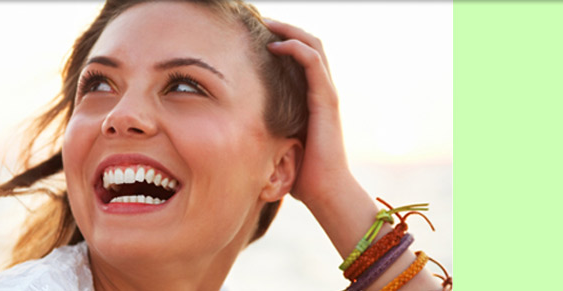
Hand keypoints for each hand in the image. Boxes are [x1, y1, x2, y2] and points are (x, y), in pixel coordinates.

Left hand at [265, 19, 356, 205]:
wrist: (325, 192)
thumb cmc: (302, 175)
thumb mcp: (279, 144)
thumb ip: (267, 130)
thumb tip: (237, 131)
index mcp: (313, 99)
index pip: (303, 58)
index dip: (284, 41)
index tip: (258, 36)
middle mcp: (322, 91)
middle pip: (310, 44)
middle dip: (286, 29)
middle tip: (262, 21)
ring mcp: (326, 94)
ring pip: (314, 46)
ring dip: (290, 31)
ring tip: (268, 24)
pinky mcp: (326, 100)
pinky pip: (314, 62)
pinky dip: (296, 47)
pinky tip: (276, 45)